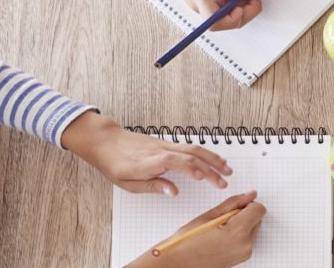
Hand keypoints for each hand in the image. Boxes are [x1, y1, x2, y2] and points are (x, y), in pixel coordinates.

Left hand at [62, 112, 231, 195]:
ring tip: (227, 169)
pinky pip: (190, 147)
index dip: (191, 168)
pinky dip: (205, 153)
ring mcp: (166, 145)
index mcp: (150, 162)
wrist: (106, 142)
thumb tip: (173, 192)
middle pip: (191, 155)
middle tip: (224, 181)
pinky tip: (212, 160)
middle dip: (211, 168)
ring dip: (213, 158)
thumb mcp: (128, 183)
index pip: (175, 162)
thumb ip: (153, 186)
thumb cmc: (114, 163)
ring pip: (195, 149)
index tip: (204, 178)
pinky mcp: (167, 144)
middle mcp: (161, 151)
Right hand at [127, 191, 265, 267]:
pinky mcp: (241, 259)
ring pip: (252, 229)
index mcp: (238, 232)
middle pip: (257, 219)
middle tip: (221, 220)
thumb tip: (249, 195)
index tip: (235, 206)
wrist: (177, 264)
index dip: (248, 204)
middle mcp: (245, 245)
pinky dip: (238, 235)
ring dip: (241, 225)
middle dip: (243, 215)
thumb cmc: (186, 243)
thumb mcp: (208, 216)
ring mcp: (244, 254)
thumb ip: (232, 204)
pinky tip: (220, 238)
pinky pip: (247, 240)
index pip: (259, 209)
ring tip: (218, 231)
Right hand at [147, 0, 265, 30]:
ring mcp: (202, 5)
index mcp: (201, 1)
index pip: (217, 23)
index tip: (244, 4)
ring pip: (226, 13)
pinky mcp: (204, 0)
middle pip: (226, 21)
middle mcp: (200, 7)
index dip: (234, 18)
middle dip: (245, 10)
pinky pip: (221, 5)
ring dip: (239, 3)